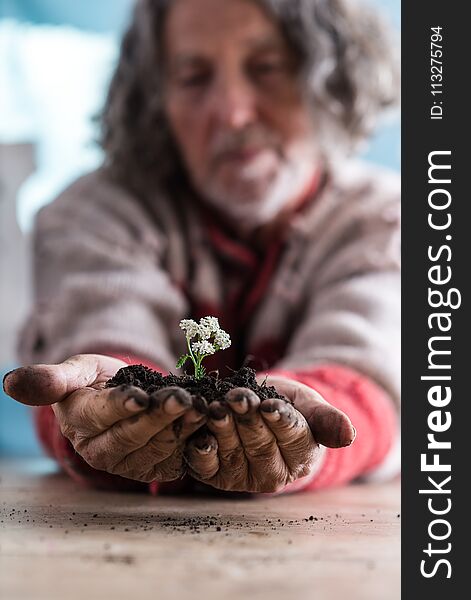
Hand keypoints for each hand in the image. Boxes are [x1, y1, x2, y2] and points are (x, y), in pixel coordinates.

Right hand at [3, 354, 206, 481]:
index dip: (120, 407)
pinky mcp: (156, 467)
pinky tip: (206, 422)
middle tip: (182, 398)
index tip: (140, 396)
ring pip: (157, 449)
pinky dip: (194, 443)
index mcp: (79, 425)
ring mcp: (131, 463)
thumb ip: (52, 378)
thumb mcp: (75, 371)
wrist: (121, 394)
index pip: (100, 417)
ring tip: (200, 406)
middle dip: (159, 417)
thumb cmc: (94, 381)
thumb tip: (11, 383)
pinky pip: (176, 460)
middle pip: (132, 436)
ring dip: (181, 428)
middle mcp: (103, 450)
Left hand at [184, 375, 354, 492]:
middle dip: (248, 420)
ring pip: (233, 455)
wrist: (261, 410)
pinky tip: (200, 435)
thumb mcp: (309, 405)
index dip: (280, 422)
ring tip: (216, 407)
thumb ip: (326, 419)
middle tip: (237, 398)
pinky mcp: (216, 476)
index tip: (269, 405)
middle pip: (260, 446)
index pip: (293, 439)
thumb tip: (349, 435)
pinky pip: (206, 468)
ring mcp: (242, 478)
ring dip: (223, 430)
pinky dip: (201, 452)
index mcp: (301, 458)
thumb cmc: (289, 407)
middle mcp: (273, 474)